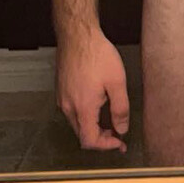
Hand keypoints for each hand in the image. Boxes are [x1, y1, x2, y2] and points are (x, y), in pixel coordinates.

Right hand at [56, 31, 129, 151]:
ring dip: (94, 127)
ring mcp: (62, 99)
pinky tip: (99, 105)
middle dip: (102, 138)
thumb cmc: (96, 54)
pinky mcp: (61, 91)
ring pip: (77, 124)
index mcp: (82, 107)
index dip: (106, 146)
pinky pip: (73, 112)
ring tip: (111, 119)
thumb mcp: (117, 82)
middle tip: (118, 134)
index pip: (90, 141)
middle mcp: (68, 107)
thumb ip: (120, 109)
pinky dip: (86, 116)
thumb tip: (122, 129)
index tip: (119, 142)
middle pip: (82, 135)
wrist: (77, 36)